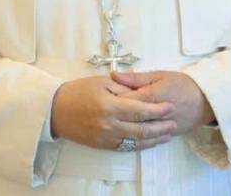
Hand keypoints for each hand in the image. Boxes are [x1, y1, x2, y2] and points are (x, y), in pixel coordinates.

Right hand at [50, 75, 175, 150]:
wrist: (56, 110)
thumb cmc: (79, 91)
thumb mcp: (103, 83)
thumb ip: (125, 88)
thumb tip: (144, 93)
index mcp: (110, 106)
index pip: (141, 111)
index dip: (159, 110)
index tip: (171, 107)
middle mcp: (109, 125)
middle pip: (141, 130)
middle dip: (161, 127)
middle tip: (174, 123)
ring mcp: (105, 138)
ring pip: (135, 142)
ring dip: (153, 139)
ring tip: (167, 135)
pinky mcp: (102, 145)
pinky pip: (125, 147)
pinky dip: (139, 145)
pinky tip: (149, 141)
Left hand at [112, 70, 214, 134]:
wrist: (207, 100)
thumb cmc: (183, 83)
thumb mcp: (160, 75)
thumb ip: (137, 78)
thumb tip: (115, 75)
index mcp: (152, 96)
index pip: (125, 100)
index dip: (113, 99)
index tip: (103, 96)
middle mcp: (154, 114)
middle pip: (128, 118)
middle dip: (115, 116)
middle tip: (104, 112)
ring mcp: (160, 127)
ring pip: (136, 132)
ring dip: (122, 129)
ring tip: (112, 125)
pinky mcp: (165, 136)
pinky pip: (146, 140)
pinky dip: (134, 139)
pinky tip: (125, 136)